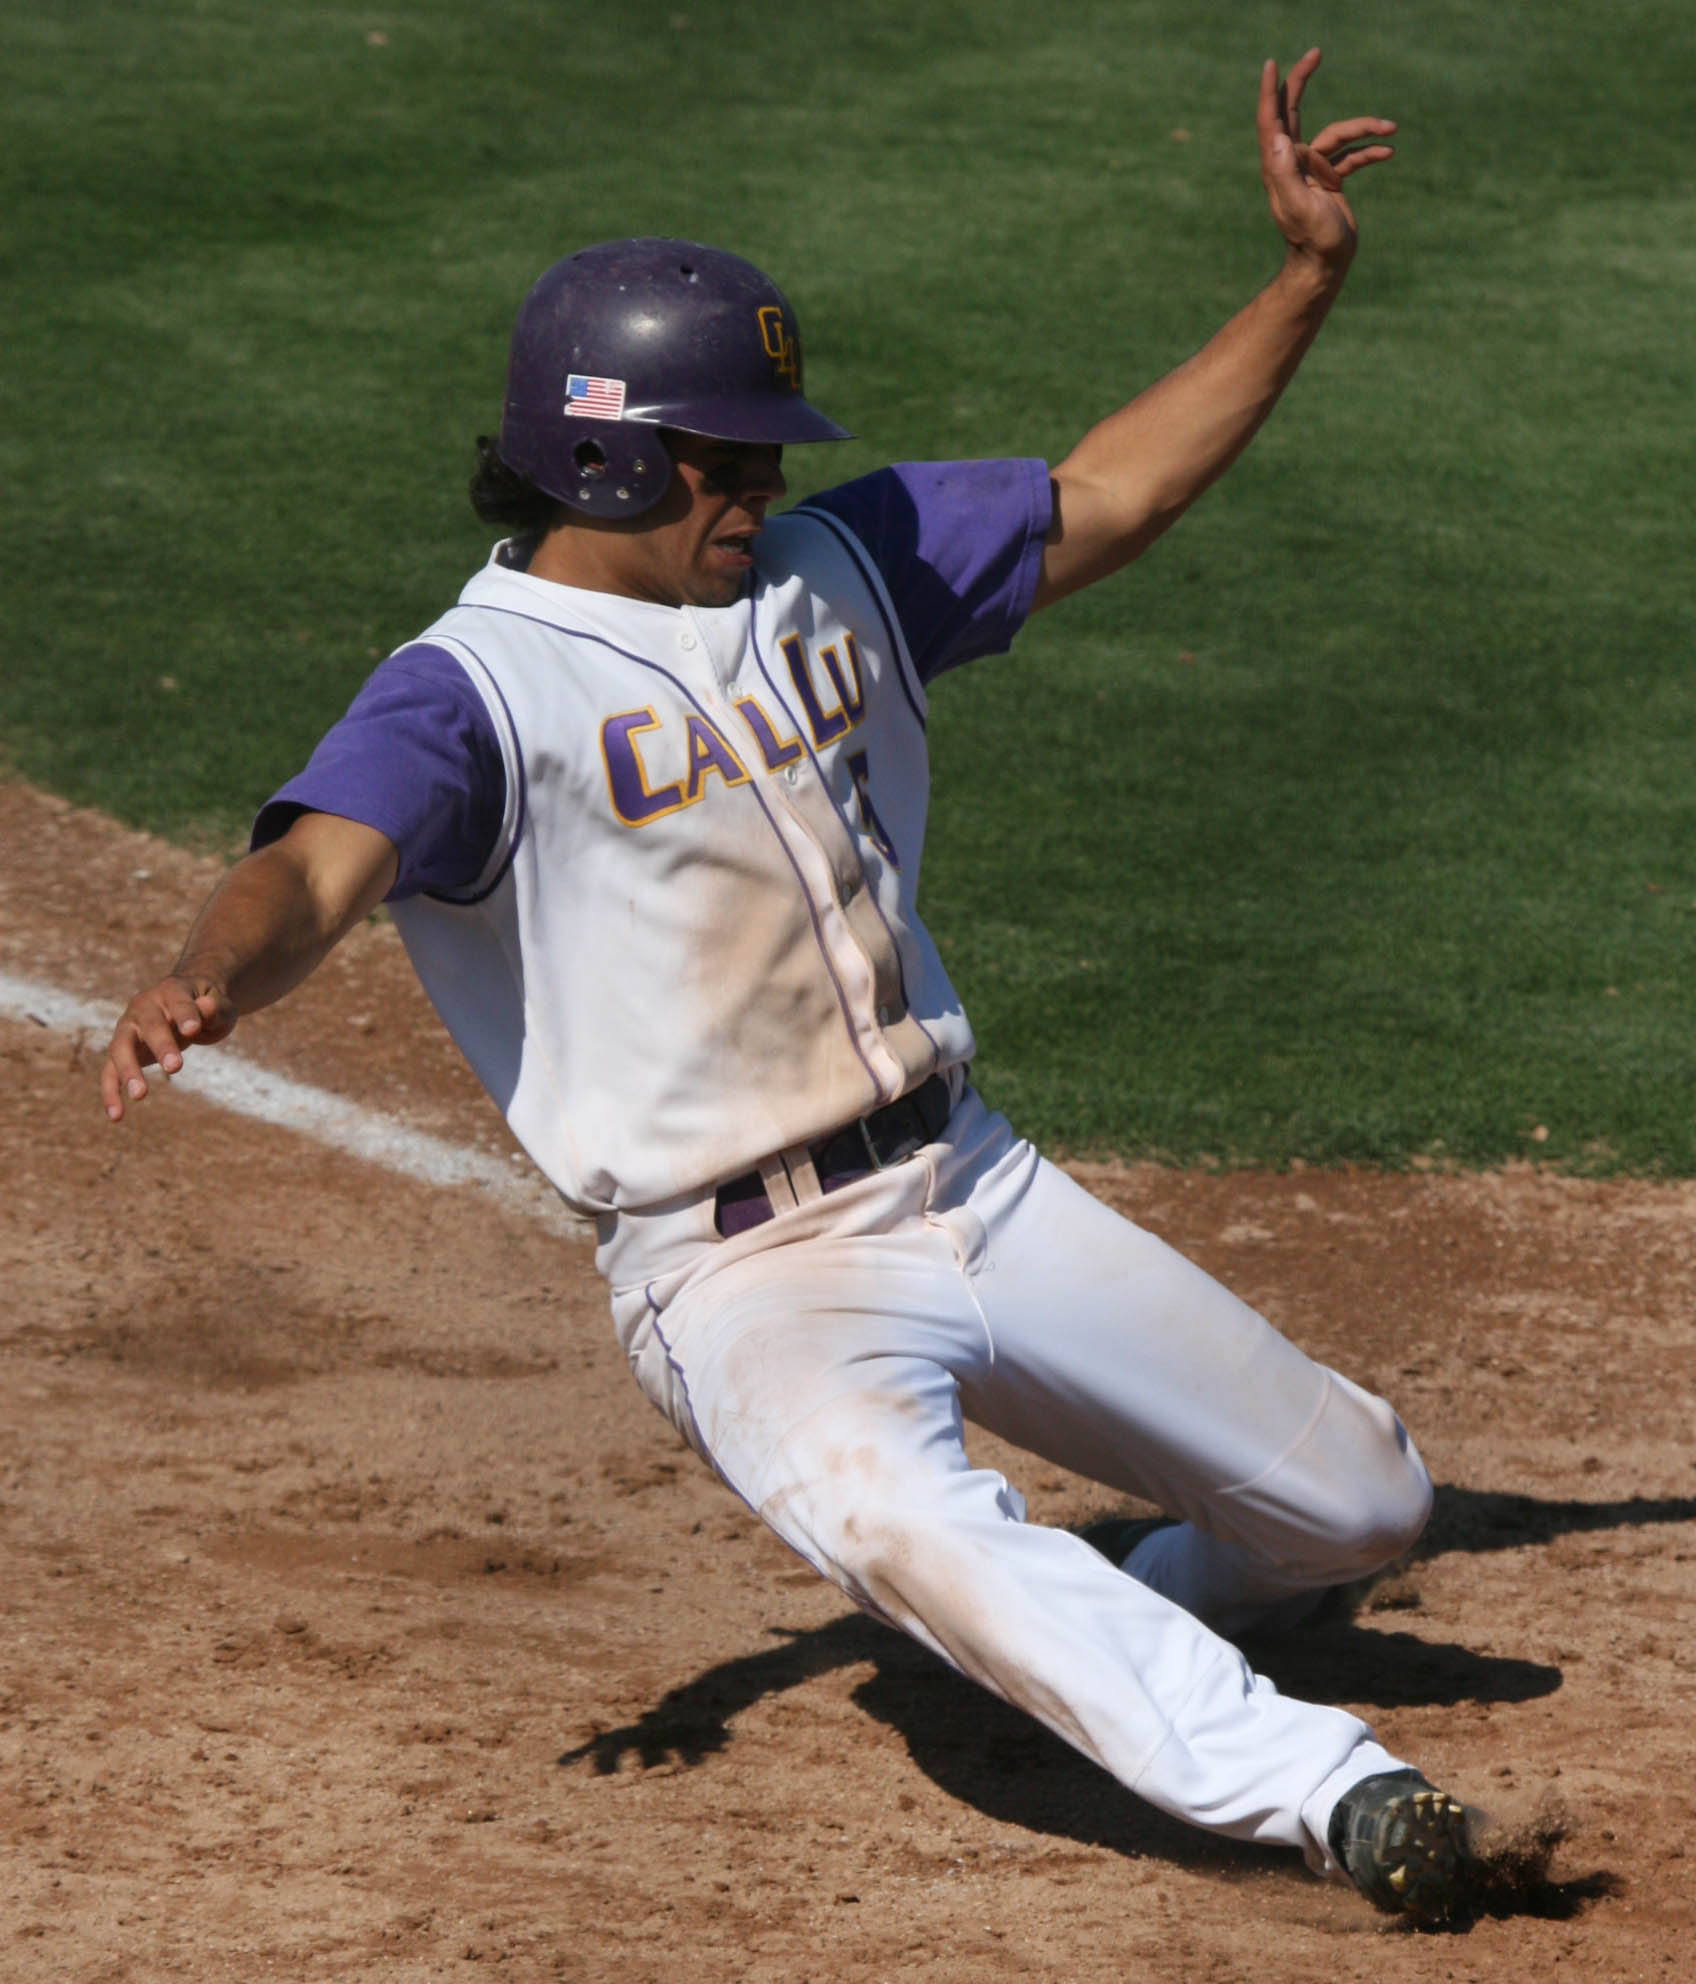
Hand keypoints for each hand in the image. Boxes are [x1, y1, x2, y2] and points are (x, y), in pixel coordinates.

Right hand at [101, 973, 237, 1120]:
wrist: (187, 1006)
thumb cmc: (207, 1007)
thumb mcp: (219, 1005)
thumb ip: (214, 1008)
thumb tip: (205, 1007)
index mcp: (171, 990)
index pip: (179, 1002)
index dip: (185, 1015)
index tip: (192, 1030)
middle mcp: (143, 1007)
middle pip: (149, 1026)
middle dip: (161, 1046)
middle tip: (175, 1067)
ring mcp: (128, 1029)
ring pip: (121, 1048)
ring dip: (128, 1071)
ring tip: (140, 1096)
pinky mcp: (121, 1051)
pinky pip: (109, 1071)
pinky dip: (111, 1092)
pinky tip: (116, 1116)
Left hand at [1258, 48, 1395, 274]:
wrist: (1326, 265)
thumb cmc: (1312, 240)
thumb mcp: (1299, 207)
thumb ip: (1285, 174)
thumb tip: (1279, 138)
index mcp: (1279, 166)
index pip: (1272, 120)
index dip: (1270, 91)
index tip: (1272, 62)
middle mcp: (1292, 164)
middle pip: (1294, 112)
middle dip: (1302, 82)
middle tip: (1314, 52)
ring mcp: (1312, 171)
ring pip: (1338, 135)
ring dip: (1364, 128)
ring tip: (1390, 127)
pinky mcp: (1330, 181)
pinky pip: (1352, 157)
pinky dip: (1369, 151)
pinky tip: (1389, 150)